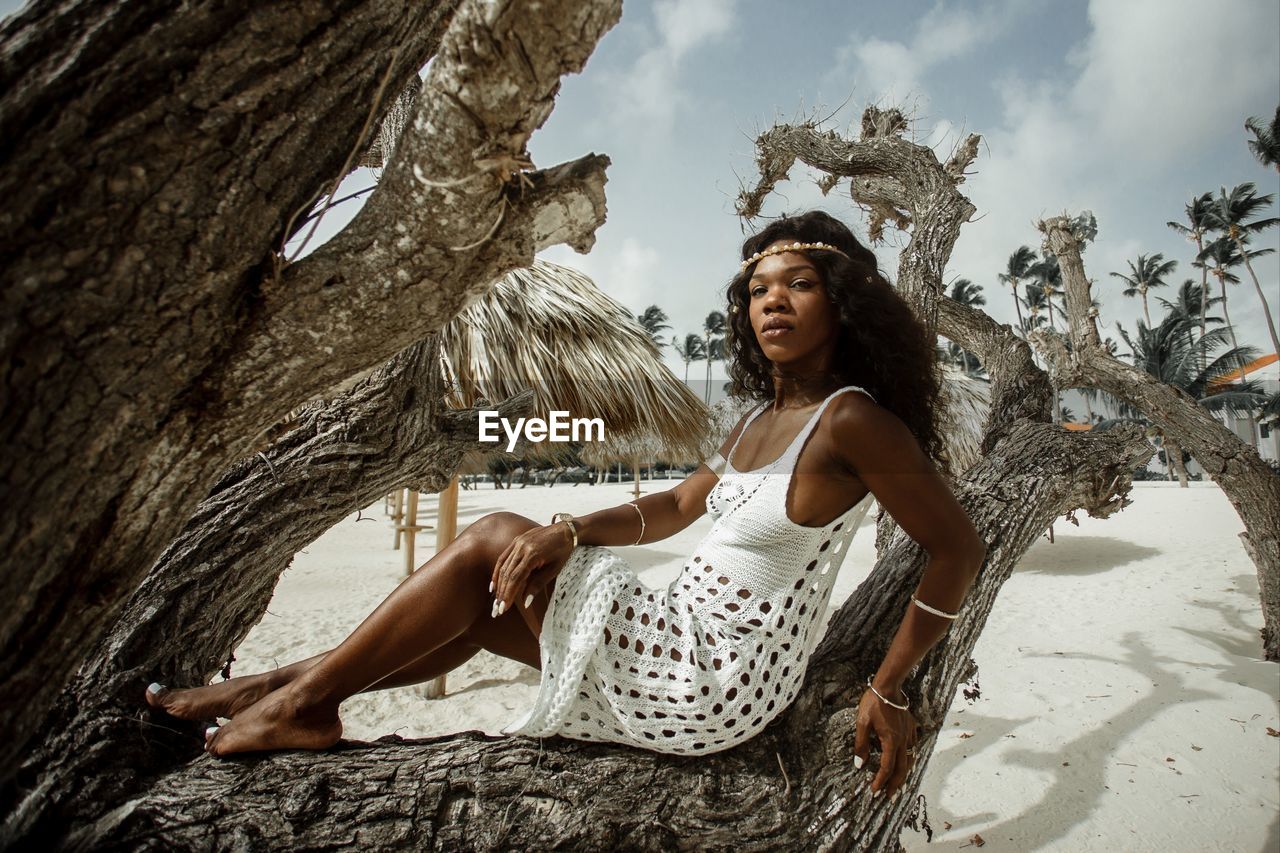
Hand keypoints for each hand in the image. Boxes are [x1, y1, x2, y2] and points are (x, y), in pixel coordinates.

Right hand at [490, 523, 574, 614]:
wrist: (566, 530)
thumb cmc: (563, 551)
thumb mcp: (554, 569)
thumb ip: (538, 584)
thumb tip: (525, 602)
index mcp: (533, 554)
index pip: (515, 578)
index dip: (508, 594)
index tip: (503, 609)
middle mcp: (522, 546)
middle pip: (507, 573)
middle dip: (502, 593)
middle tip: (497, 610)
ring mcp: (518, 542)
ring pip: (503, 566)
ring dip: (498, 585)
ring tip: (496, 601)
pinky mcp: (516, 540)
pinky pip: (503, 557)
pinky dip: (498, 571)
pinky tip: (494, 585)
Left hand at [852, 684, 919, 798]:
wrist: (888, 687)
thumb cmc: (873, 703)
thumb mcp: (862, 723)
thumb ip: (861, 744)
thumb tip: (859, 764)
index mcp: (890, 740)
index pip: (886, 767)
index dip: (880, 781)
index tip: (874, 791)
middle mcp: (902, 740)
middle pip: (901, 769)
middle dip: (894, 785)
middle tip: (888, 796)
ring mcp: (909, 734)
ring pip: (909, 760)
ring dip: (904, 774)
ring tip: (898, 784)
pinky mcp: (911, 728)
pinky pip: (912, 748)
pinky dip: (909, 759)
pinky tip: (905, 761)